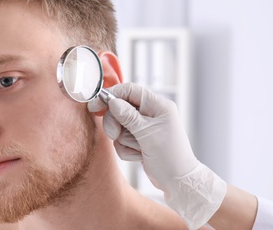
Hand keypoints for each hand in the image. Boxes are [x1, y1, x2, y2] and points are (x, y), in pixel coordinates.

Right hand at [88, 82, 226, 229]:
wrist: (177, 182)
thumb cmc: (170, 157)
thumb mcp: (148, 134)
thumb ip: (128, 116)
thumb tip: (112, 101)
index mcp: (157, 106)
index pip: (130, 90)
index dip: (111, 95)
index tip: (95, 105)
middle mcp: (151, 113)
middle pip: (120, 109)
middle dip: (116, 124)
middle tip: (115, 134)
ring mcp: (144, 127)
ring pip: (119, 126)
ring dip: (124, 140)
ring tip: (139, 149)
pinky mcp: (139, 140)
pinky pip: (122, 140)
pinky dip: (127, 149)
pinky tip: (140, 156)